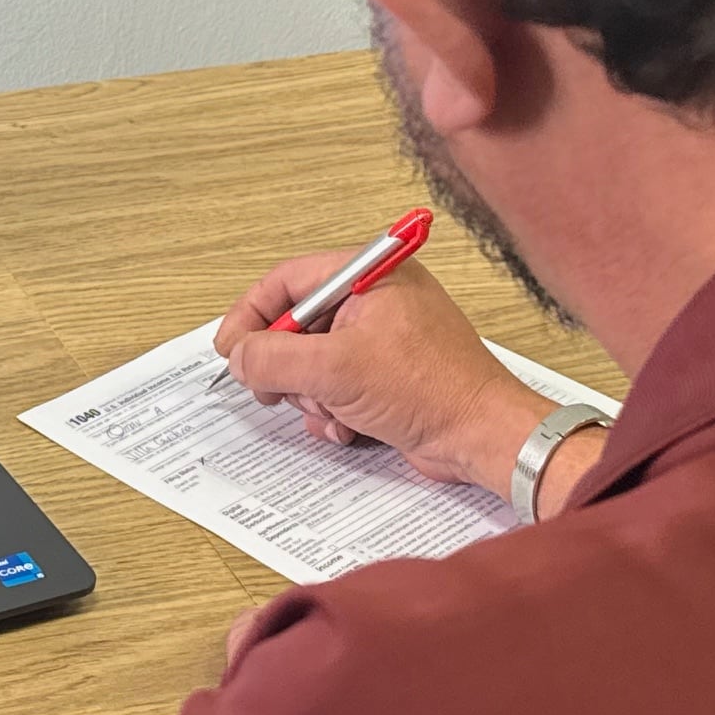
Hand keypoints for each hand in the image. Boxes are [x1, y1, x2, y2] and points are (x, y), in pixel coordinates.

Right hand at [213, 255, 552, 498]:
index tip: (231, 348)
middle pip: (295, 325)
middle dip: (286, 366)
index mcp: (368, 277)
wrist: (483, 437)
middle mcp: (374, 301)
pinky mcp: (385, 376)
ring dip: (311, 395)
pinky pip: (333, 386)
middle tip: (279, 389)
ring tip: (334, 411)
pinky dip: (332, 410)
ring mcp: (380, 340)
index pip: (287, 281)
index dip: (251, 314)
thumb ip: (274, 358)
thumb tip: (240, 357)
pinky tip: (349, 426)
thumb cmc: (433, 390)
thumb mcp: (336, 370)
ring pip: (310, 362)